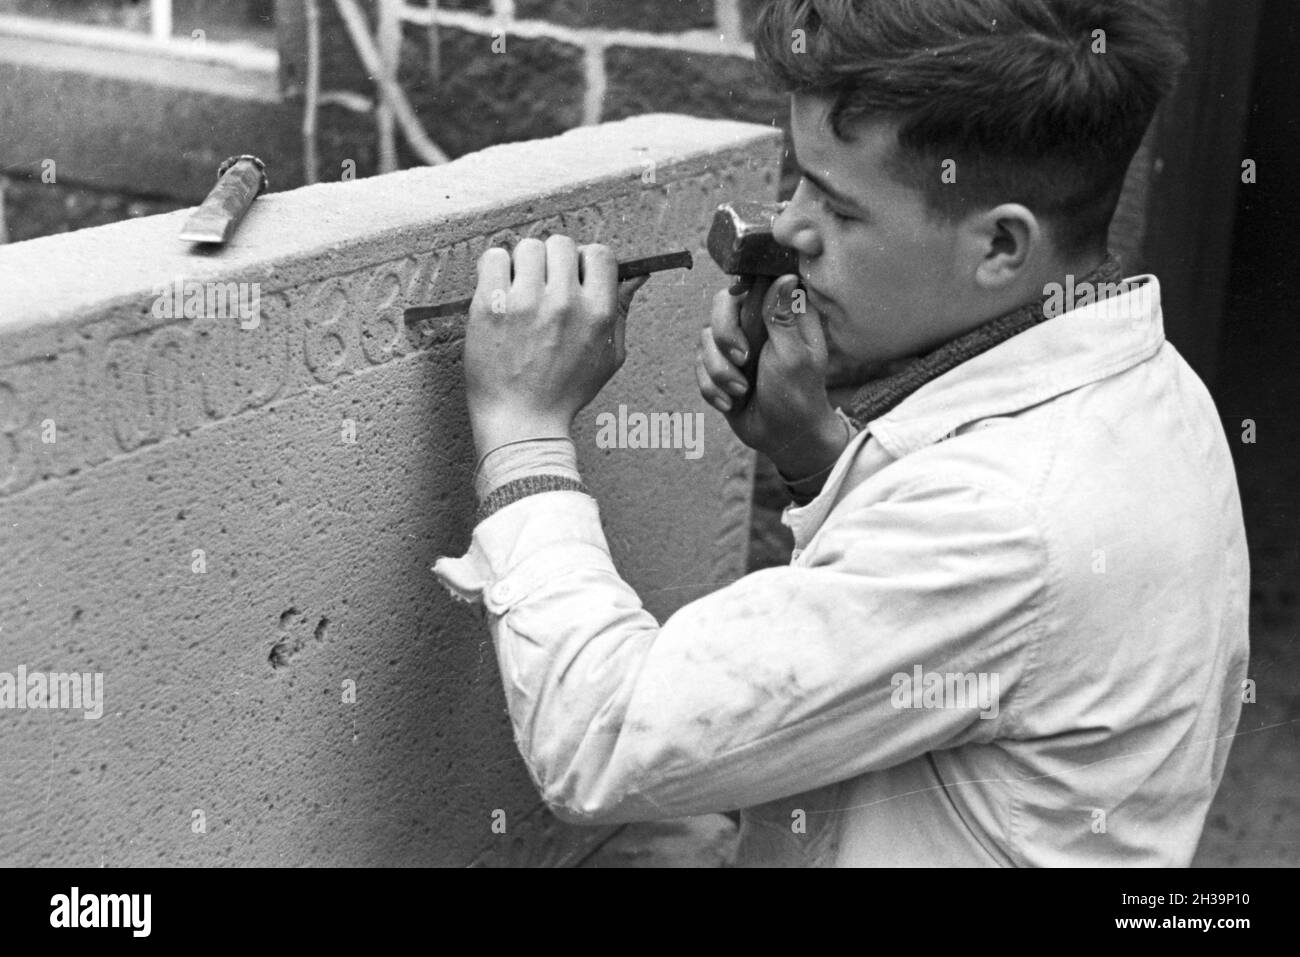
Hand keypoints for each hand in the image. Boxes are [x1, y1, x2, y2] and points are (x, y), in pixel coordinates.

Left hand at [463, 235, 647, 456]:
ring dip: (523, 264)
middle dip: (553, 261)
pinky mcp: (491, 305)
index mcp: (597, 313)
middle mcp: (564, 303)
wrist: (521, 422)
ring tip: (519, 290)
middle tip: (543, 285)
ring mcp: (525, 303)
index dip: (585, 260)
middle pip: (561, 244)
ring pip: (527, 247)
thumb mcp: (609, 356)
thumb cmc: (565, 391)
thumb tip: (636, 274)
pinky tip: (498, 292)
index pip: (599, 253)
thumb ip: (622, 311)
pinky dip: (495, 269)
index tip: (573, 275)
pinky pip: (494, 257)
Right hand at [696, 274, 848, 481]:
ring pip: (705, 337)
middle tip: (743, 359)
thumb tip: (785, 276)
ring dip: (719, 370)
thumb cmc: (797, 396)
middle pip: (722, 303)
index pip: (758, 279)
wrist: (783, 437)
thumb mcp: (793, 356)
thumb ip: (783, 316)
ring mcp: (737, 343)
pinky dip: (711, 387)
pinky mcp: (720, 365)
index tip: (742, 305)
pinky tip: (732, 403)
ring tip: (741, 392)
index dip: (744, 287)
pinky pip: (699, 364)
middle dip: (725, 334)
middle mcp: (758, 322)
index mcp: (784, 312)